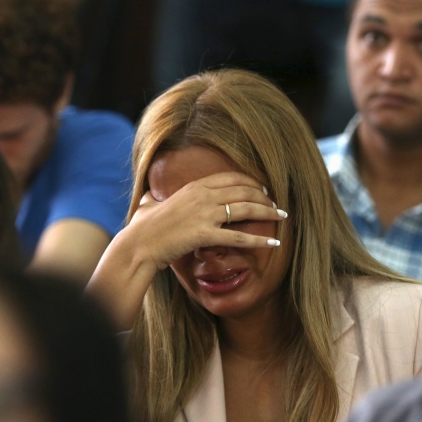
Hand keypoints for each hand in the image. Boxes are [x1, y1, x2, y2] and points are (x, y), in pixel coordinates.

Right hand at [125, 172, 286, 269]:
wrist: (139, 244)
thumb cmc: (143, 227)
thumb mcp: (150, 203)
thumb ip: (155, 198)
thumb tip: (149, 198)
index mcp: (194, 186)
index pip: (231, 177)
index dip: (251, 182)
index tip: (263, 189)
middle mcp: (202, 195)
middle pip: (243, 190)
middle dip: (264, 196)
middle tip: (277, 204)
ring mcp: (204, 214)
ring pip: (245, 208)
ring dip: (268, 212)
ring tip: (282, 217)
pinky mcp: (204, 234)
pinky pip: (238, 236)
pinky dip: (259, 240)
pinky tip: (273, 243)